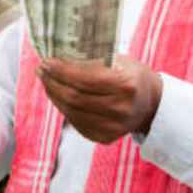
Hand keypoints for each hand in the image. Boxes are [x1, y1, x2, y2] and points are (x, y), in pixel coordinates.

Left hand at [36, 54, 162, 143]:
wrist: (150, 104)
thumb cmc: (130, 75)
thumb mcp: (118, 60)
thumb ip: (92, 59)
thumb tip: (58, 54)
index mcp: (127, 85)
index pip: (85, 80)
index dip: (62, 71)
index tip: (47, 60)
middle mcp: (122, 109)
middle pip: (75, 98)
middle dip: (53, 82)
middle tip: (41, 69)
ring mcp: (114, 127)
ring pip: (72, 112)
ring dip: (54, 94)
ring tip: (46, 80)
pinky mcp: (105, 138)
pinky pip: (76, 122)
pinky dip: (63, 107)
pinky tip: (57, 94)